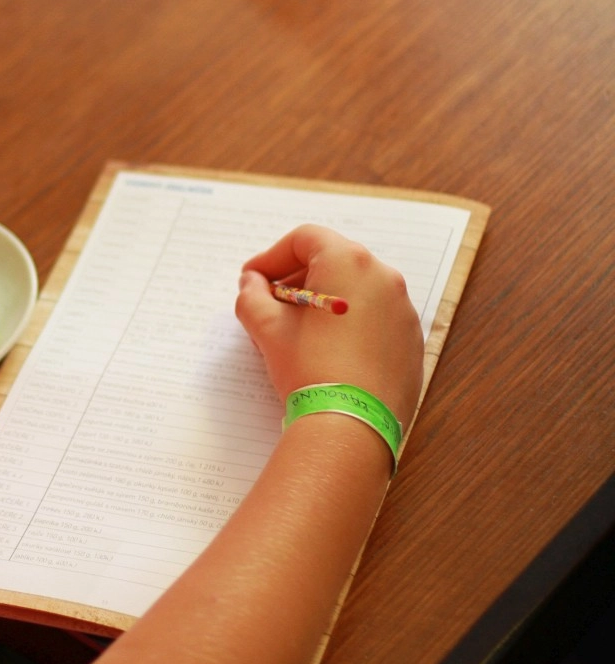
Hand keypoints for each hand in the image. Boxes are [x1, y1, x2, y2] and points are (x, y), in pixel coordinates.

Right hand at [234, 224, 423, 425]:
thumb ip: (251, 295)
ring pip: (357, 290)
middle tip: (271, 304)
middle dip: (297, 278)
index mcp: (349, 262)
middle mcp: (384, 277)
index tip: (254, 280)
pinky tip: (328, 350)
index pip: (305, 239)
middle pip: (333, 260)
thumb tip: (252, 284)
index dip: (272, 256)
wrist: (349, 424)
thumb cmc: (309, 368)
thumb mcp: (266, 327)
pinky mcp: (412, 340)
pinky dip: (351, 324)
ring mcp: (403, 309)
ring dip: (324, 300)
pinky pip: (376, 319)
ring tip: (299, 330)